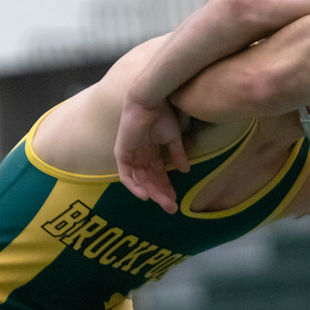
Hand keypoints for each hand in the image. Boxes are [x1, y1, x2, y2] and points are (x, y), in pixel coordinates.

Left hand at [115, 95, 189, 214]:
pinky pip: (126, 175)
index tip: (176, 200)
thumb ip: (177, 154)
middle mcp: (140, 156)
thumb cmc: (162, 114)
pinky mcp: (123, 154)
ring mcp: (131, 155)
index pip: (158, 174)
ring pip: (140, 180)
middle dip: (161, 194)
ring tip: (164, 203)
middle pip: (150, 180)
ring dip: (152, 193)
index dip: (167, 187)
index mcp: (151, 151)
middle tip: (172, 208)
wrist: (150, 101)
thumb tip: (186, 171)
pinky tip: (145, 196)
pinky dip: (134, 186)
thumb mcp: (173, 138)